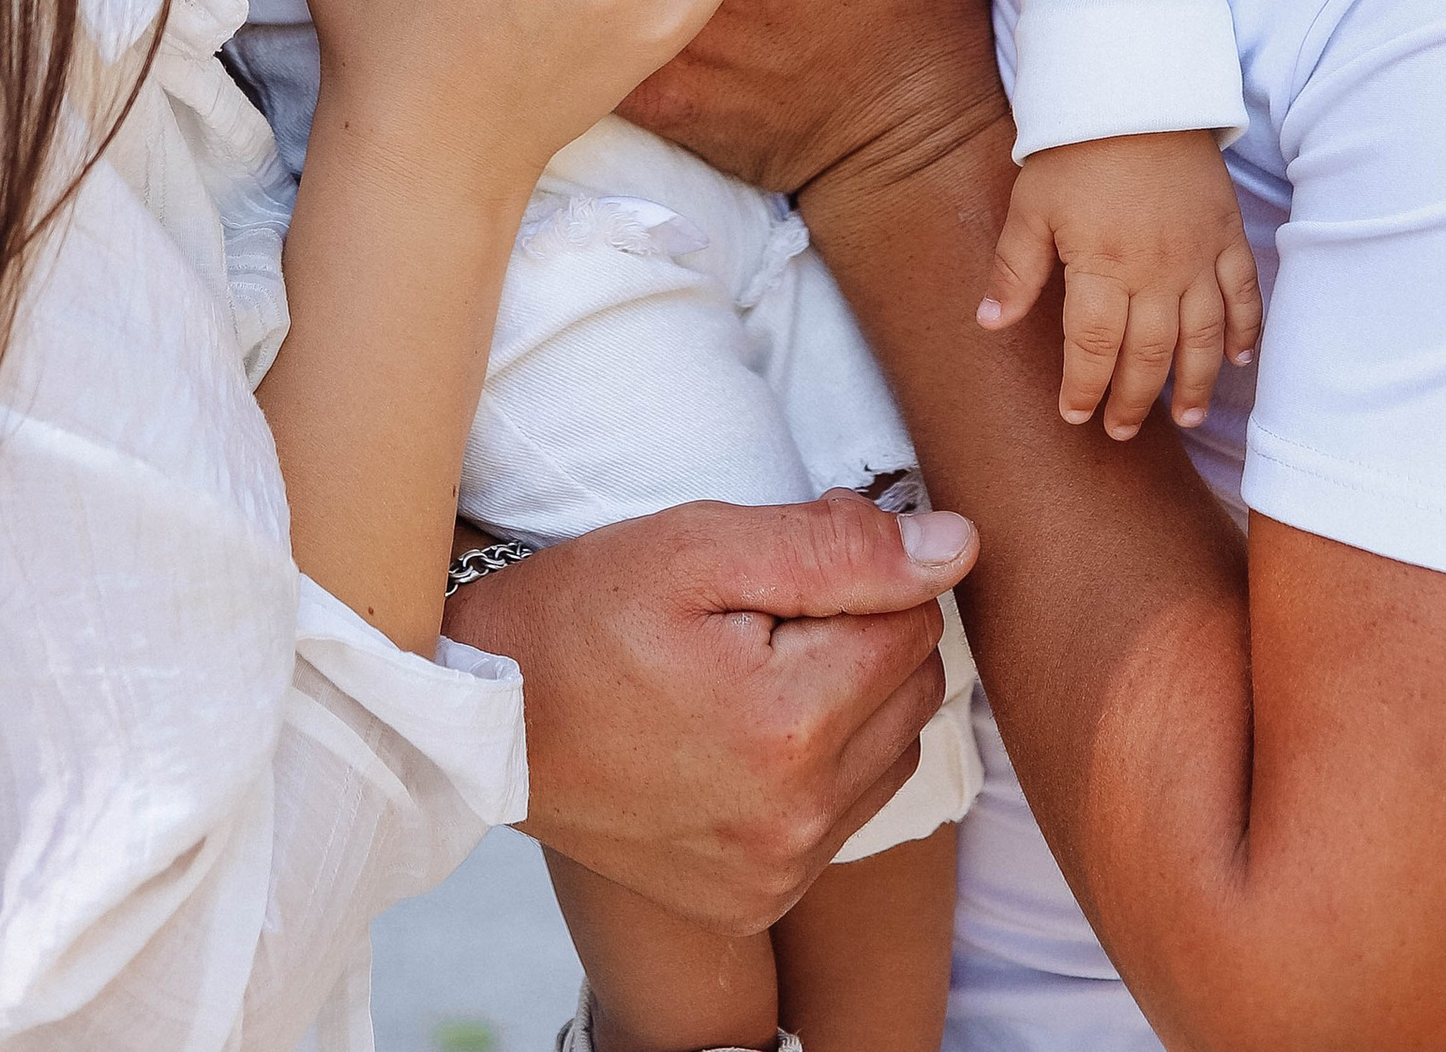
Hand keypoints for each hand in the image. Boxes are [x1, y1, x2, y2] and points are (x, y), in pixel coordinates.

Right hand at [452, 492, 976, 931]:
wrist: (489, 723)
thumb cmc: (584, 615)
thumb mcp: (698, 546)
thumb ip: (837, 546)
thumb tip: (956, 546)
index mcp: (792, 723)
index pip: (914, 615)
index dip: (859, 567)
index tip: (787, 559)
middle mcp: (799, 818)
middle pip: (914, 686)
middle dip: (863, 631)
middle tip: (766, 610)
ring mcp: (778, 870)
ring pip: (892, 752)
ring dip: (851, 699)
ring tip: (759, 666)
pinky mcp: (757, 899)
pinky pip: (845, 815)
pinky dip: (821, 765)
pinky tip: (750, 730)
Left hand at [978, 130, 1264, 438]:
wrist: (1136, 87)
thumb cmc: (1075, 147)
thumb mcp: (1031, 204)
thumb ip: (1015, 269)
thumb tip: (988, 324)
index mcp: (1104, 265)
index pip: (1095, 347)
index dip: (1084, 387)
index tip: (1075, 415)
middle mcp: (1158, 271)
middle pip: (1150, 354)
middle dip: (1134, 400)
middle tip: (1121, 431)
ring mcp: (1200, 255)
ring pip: (1203, 338)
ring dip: (1196, 384)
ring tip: (1186, 419)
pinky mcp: (1228, 234)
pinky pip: (1244, 295)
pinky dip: (1246, 332)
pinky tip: (1238, 361)